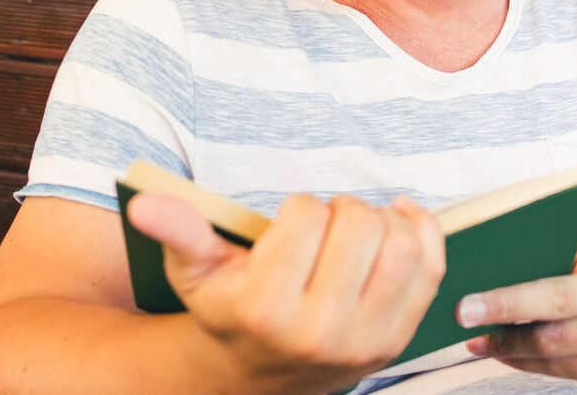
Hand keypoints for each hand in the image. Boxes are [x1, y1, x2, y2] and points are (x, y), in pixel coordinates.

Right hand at [127, 191, 444, 394]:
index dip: (299, 207)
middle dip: (342, 208)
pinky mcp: (398, 340)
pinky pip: (431, 268)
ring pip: (401, 244)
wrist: (266, 373)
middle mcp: (319, 330)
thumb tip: (144, 203)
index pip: (306, 216)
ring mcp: (365, 339)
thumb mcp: (195, 271)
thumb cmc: (231, 307)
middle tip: (327, 221)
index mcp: (266, 307)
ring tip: (357, 226)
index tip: (289, 223)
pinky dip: (421, 233)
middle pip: (359, 225)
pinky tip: (396, 224)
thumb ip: (178, 231)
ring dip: (382, 219)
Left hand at [455, 208, 576, 387]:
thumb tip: (520, 223)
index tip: (517, 221)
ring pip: (555, 343)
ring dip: (507, 341)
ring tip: (472, 334)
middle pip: (559, 300)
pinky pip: (562, 368)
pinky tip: (497, 351)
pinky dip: (524, 361)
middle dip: (508, 305)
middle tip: (466, 309)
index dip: (563, 225)